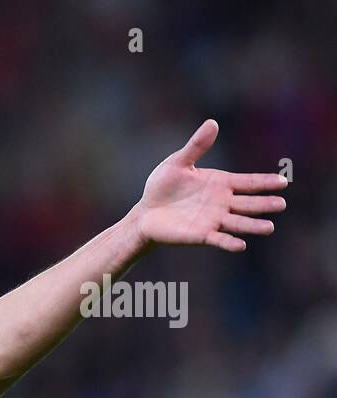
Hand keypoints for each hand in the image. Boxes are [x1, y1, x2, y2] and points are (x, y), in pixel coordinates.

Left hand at [132, 119, 286, 252]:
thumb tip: (212, 123)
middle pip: (248, 203)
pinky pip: (218, 239)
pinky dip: (229, 242)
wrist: (145, 212)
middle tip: (281, 204)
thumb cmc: (162, 186)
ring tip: (269, 227)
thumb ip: (196, 146)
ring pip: (238, 223)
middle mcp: (222, 203)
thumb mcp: (178, 163)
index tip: (283, 182)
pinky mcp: (200, 235)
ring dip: (253, 225)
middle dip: (264, 204)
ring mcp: (213, 220)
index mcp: (221, 184)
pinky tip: (241, 245)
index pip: (248, 182)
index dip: (265, 182)